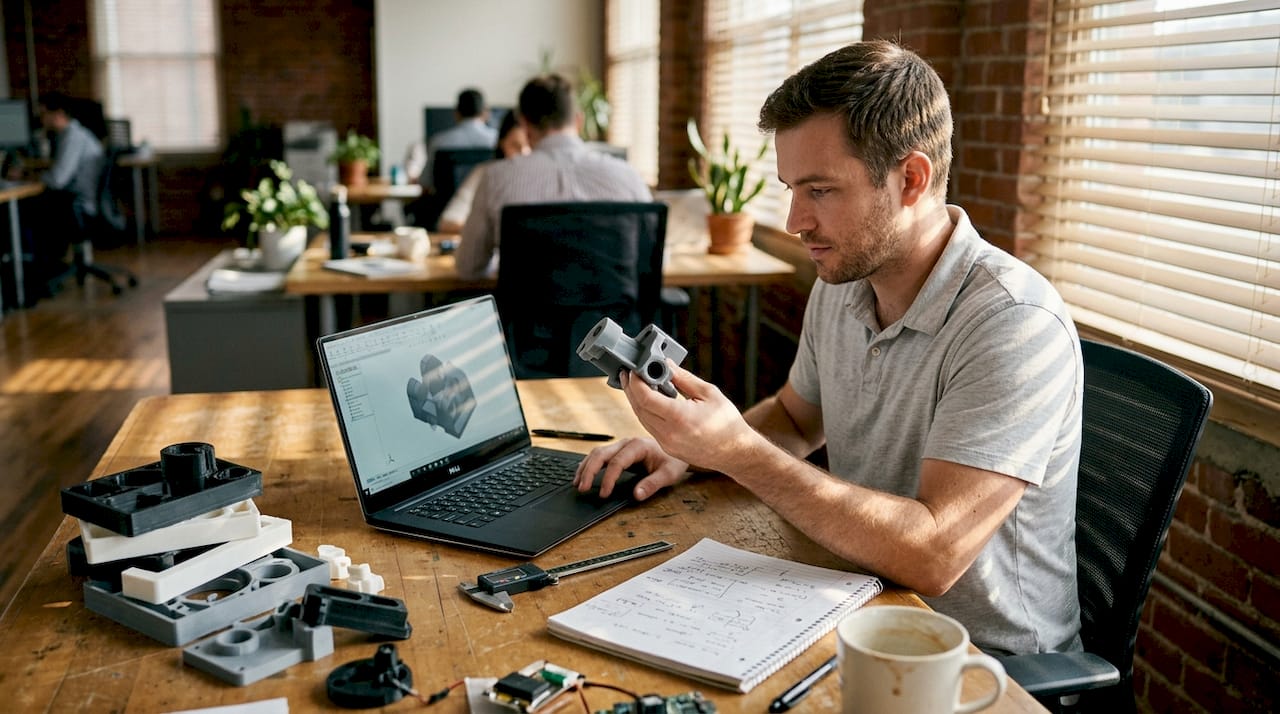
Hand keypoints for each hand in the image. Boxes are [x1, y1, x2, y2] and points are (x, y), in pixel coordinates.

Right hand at [574, 436, 689, 500]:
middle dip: (589, 471)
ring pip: (597, 453)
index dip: (608, 479)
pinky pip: (600, 455)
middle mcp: (626, 443)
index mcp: (638, 446)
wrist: (678, 449)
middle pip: (601, 454)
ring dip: (585, 467)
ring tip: (577, 483)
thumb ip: (653, 484)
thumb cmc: (673, 461)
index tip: (603, 494)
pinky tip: (582, 474)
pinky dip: (589, 464)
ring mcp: (621, 445)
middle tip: (581, 488)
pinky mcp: (619, 450)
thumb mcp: (669, 474)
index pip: (617, 462)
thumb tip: (637, 495)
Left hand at [622, 364, 762, 473]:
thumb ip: (683, 378)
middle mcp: (669, 434)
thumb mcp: (708, 393)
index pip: (646, 398)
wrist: (735, 452)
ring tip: (636, 384)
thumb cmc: (727, 422)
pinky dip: (646, 412)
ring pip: (642, 419)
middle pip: (639, 409)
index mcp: (680, 418)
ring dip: (636, 401)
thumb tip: (665, 364)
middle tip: (629, 374)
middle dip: (631, 389)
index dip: (636, 382)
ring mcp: (667, 444)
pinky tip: (650, 401)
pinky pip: (650, 427)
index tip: (634, 370)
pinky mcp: (668, 448)